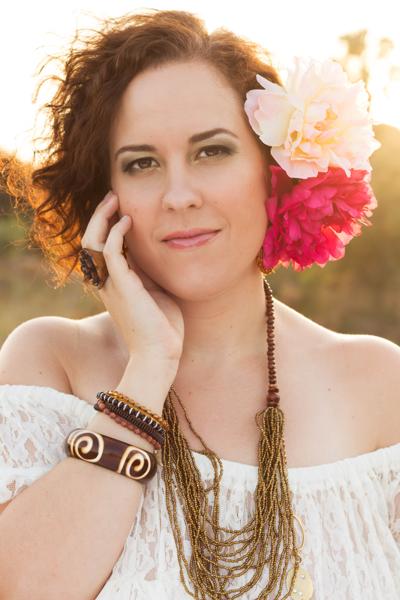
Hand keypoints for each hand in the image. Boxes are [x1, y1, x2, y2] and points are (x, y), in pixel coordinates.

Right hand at [80, 191, 183, 366]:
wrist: (160, 354)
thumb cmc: (162, 328)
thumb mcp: (155, 292)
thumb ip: (149, 274)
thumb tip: (156, 253)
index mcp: (113, 284)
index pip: (101, 248)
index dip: (106, 226)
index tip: (119, 208)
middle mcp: (106, 282)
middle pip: (91, 241)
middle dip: (99, 216)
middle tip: (112, 196)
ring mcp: (111, 284)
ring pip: (93, 242)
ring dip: (101, 218)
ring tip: (114, 200)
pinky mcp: (122, 285)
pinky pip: (110, 252)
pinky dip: (116, 233)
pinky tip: (127, 221)